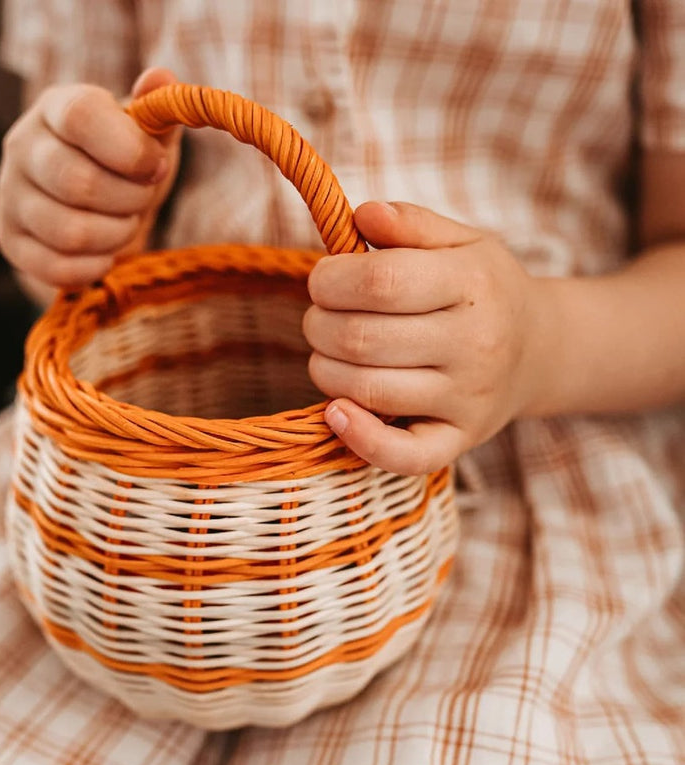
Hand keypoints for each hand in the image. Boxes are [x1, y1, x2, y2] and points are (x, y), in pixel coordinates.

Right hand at [0, 68, 181, 298]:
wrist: (96, 206)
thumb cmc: (126, 162)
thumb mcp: (148, 133)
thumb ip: (157, 109)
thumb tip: (160, 79)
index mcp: (55, 108)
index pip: (81, 117)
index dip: (129, 149)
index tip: (158, 167)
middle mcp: (22, 147)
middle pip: (78, 183)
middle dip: (129, 200)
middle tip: (143, 199)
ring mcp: (10, 196)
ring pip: (70, 232)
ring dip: (116, 236)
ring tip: (126, 224)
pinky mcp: (10, 241)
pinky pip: (57, 268)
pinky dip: (95, 267)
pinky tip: (107, 253)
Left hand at [305, 201, 550, 474]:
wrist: (539, 351)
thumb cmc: (484, 290)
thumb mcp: (461, 241)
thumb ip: (410, 223)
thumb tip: (361, 215)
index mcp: (472, 284)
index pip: (380, 282)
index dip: (331, 280)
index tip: (323, 281)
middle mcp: (475, 344)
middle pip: (363, 339)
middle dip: (319, 326)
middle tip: (319, 319)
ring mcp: (468, 398)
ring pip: (368, 390)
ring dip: (325, 370)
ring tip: (328, 353)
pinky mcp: (459, 441)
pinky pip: (402, 455)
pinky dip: (359, 438)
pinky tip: (335, 412)